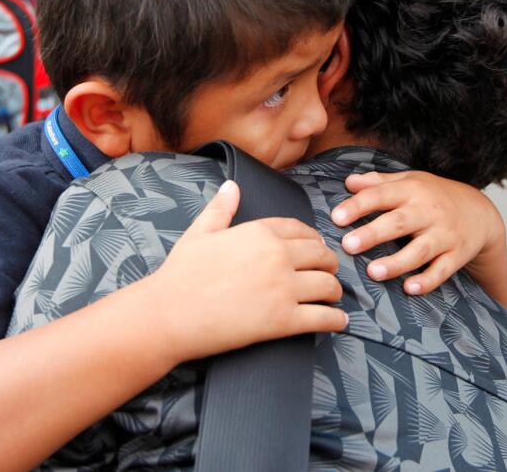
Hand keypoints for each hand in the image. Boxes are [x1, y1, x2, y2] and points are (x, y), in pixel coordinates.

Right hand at [137, 180, 346, 363]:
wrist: (168, 314)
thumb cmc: (179, 275)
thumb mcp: (199, 233)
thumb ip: (221, 208)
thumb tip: (232, 186)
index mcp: (259, 232)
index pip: (301, 230)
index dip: (313, 239)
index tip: (317, 248)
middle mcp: (277, 256)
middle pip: (321, 255)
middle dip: (329, 264)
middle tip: (328, 274)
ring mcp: (282, 288)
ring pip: (328, 285)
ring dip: (334, 291)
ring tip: (333, 298)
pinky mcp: (283, 321)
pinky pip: (323, 318)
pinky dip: (335, 320)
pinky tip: (338, 321)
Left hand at [329, 170, 506, 305]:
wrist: (481, 212)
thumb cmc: (435, 196)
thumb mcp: (410, 181)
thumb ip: (379, 182)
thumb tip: (348, 181)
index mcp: (412, 191)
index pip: (381, 196)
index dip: (358, 206)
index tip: (336, 217)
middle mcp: (428, 212)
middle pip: (398, 223)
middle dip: (373, 234)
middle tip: (348, 245)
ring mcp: (444, 235)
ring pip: (419, 250)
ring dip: (397, 262)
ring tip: (373, 272)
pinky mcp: (456, 256)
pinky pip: (442, 271)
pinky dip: (427, 280)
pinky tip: (409, 289)